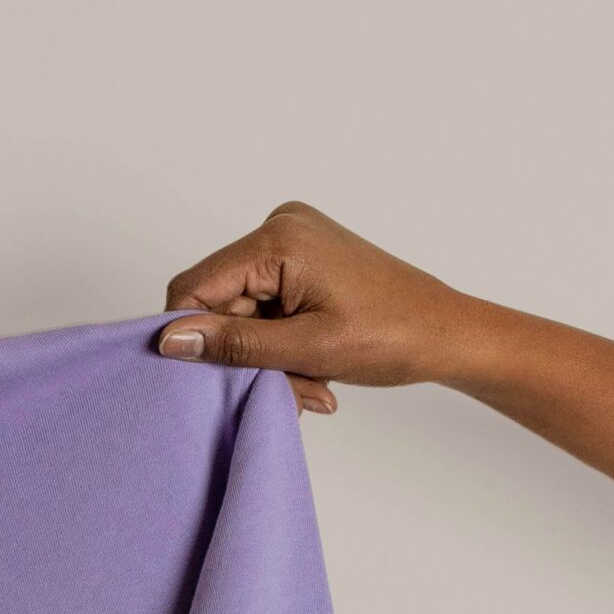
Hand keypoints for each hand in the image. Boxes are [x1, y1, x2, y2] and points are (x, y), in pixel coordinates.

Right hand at [153, 200, 504, 411]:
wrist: (444, 332)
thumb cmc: (391, 336)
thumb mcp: (304, 349)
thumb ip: (232, 344)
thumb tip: (169, 340)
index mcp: (279, 239)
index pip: (193, 287)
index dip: (191, 336)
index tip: (214, 378)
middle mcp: (281, 227)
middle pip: (219, 301)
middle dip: (243, 351)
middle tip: (286, 386)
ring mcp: (292, 239)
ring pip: (241, 311)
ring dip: (264, 353)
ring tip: (308, 377)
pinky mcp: (301, 257)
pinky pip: (263, 305)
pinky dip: (278, 341)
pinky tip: (309, 361)